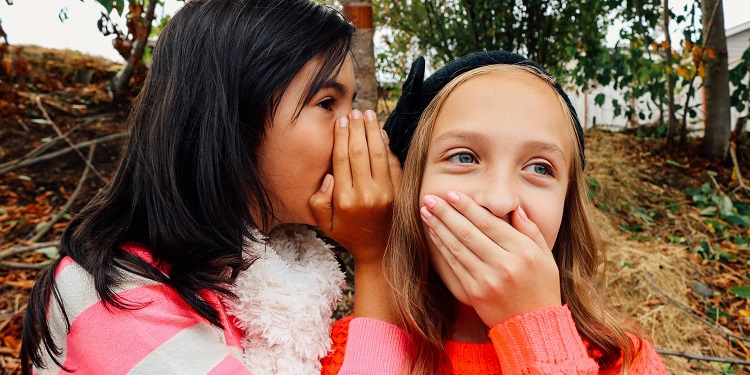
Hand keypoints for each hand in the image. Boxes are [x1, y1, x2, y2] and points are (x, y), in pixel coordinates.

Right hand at [310, 109, 401, 264]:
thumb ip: (319, 201)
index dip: (341, 137)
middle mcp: (367, 194)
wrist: (380, 252)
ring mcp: (387, 193)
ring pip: (378, 154)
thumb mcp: (324, 224)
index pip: (342, 159)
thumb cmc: (348, 234)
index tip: (341, 121)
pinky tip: (381, 133)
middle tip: (354, 111)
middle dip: (356, 128)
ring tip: (368, 115)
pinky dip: (388, 146)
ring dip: (373, 131)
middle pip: (360, 152)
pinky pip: (393, 163)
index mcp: (345, 200)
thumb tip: (329, 176)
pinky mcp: (400, 193)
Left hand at [420, 191, 560, 326]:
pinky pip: (454, 265)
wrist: (533, 327)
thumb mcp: (546, 256)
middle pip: (468, 233)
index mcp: (523, 252)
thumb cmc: (542, 287)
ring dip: (439, 227)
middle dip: (446, 212)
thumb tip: (514, 206)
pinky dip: (442, 248)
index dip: (467, 207)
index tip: (452, 194)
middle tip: (429, 198)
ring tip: (426, 212)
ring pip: (458, 248)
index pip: (489, 223)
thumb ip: (530, 230)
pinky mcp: (474, 293)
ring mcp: (487, 280)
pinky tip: (434, 234)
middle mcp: (504, 265)